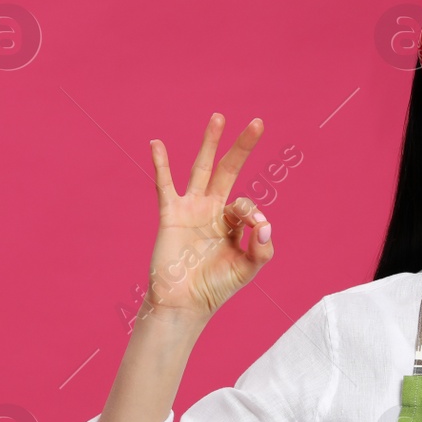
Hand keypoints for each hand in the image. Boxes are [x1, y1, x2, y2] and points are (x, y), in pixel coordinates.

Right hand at [138, 113, 273, 323]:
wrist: (184, 302)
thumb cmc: (215, 288)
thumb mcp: (248, 269)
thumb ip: (262, 249)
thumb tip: (265, 224)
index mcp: (231, 223)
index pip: (246, 203)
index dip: (254, 212)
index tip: (258, 228)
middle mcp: (212, 210)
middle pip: (228, 170)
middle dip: (242, 147)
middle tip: (257, 123)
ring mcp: (191, 209)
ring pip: (201, 168)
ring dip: (210, 143)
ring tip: (218, 118)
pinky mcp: (171, 214)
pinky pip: (165, 184)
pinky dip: (160, 164)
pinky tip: (156, 144)